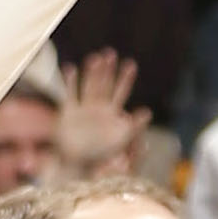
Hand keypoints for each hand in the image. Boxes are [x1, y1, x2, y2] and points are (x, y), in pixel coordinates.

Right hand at [53, 48, 144, 175]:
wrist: (77, 164)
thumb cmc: (101, 155)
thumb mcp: (121, 140)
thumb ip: (134, 126)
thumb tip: (148, 112)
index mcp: (112, 113)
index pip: (121, 92)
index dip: (126, 79)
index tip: (130, 64)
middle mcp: (98, 107)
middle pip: (104, 85)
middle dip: (107, 70)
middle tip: (110, 53)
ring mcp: (83, 108)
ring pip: (88, 86)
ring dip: (91, 73)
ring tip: (94, 58)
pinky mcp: (69, 112)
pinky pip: (70, 94)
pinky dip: (69, 82)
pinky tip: (70, 68)